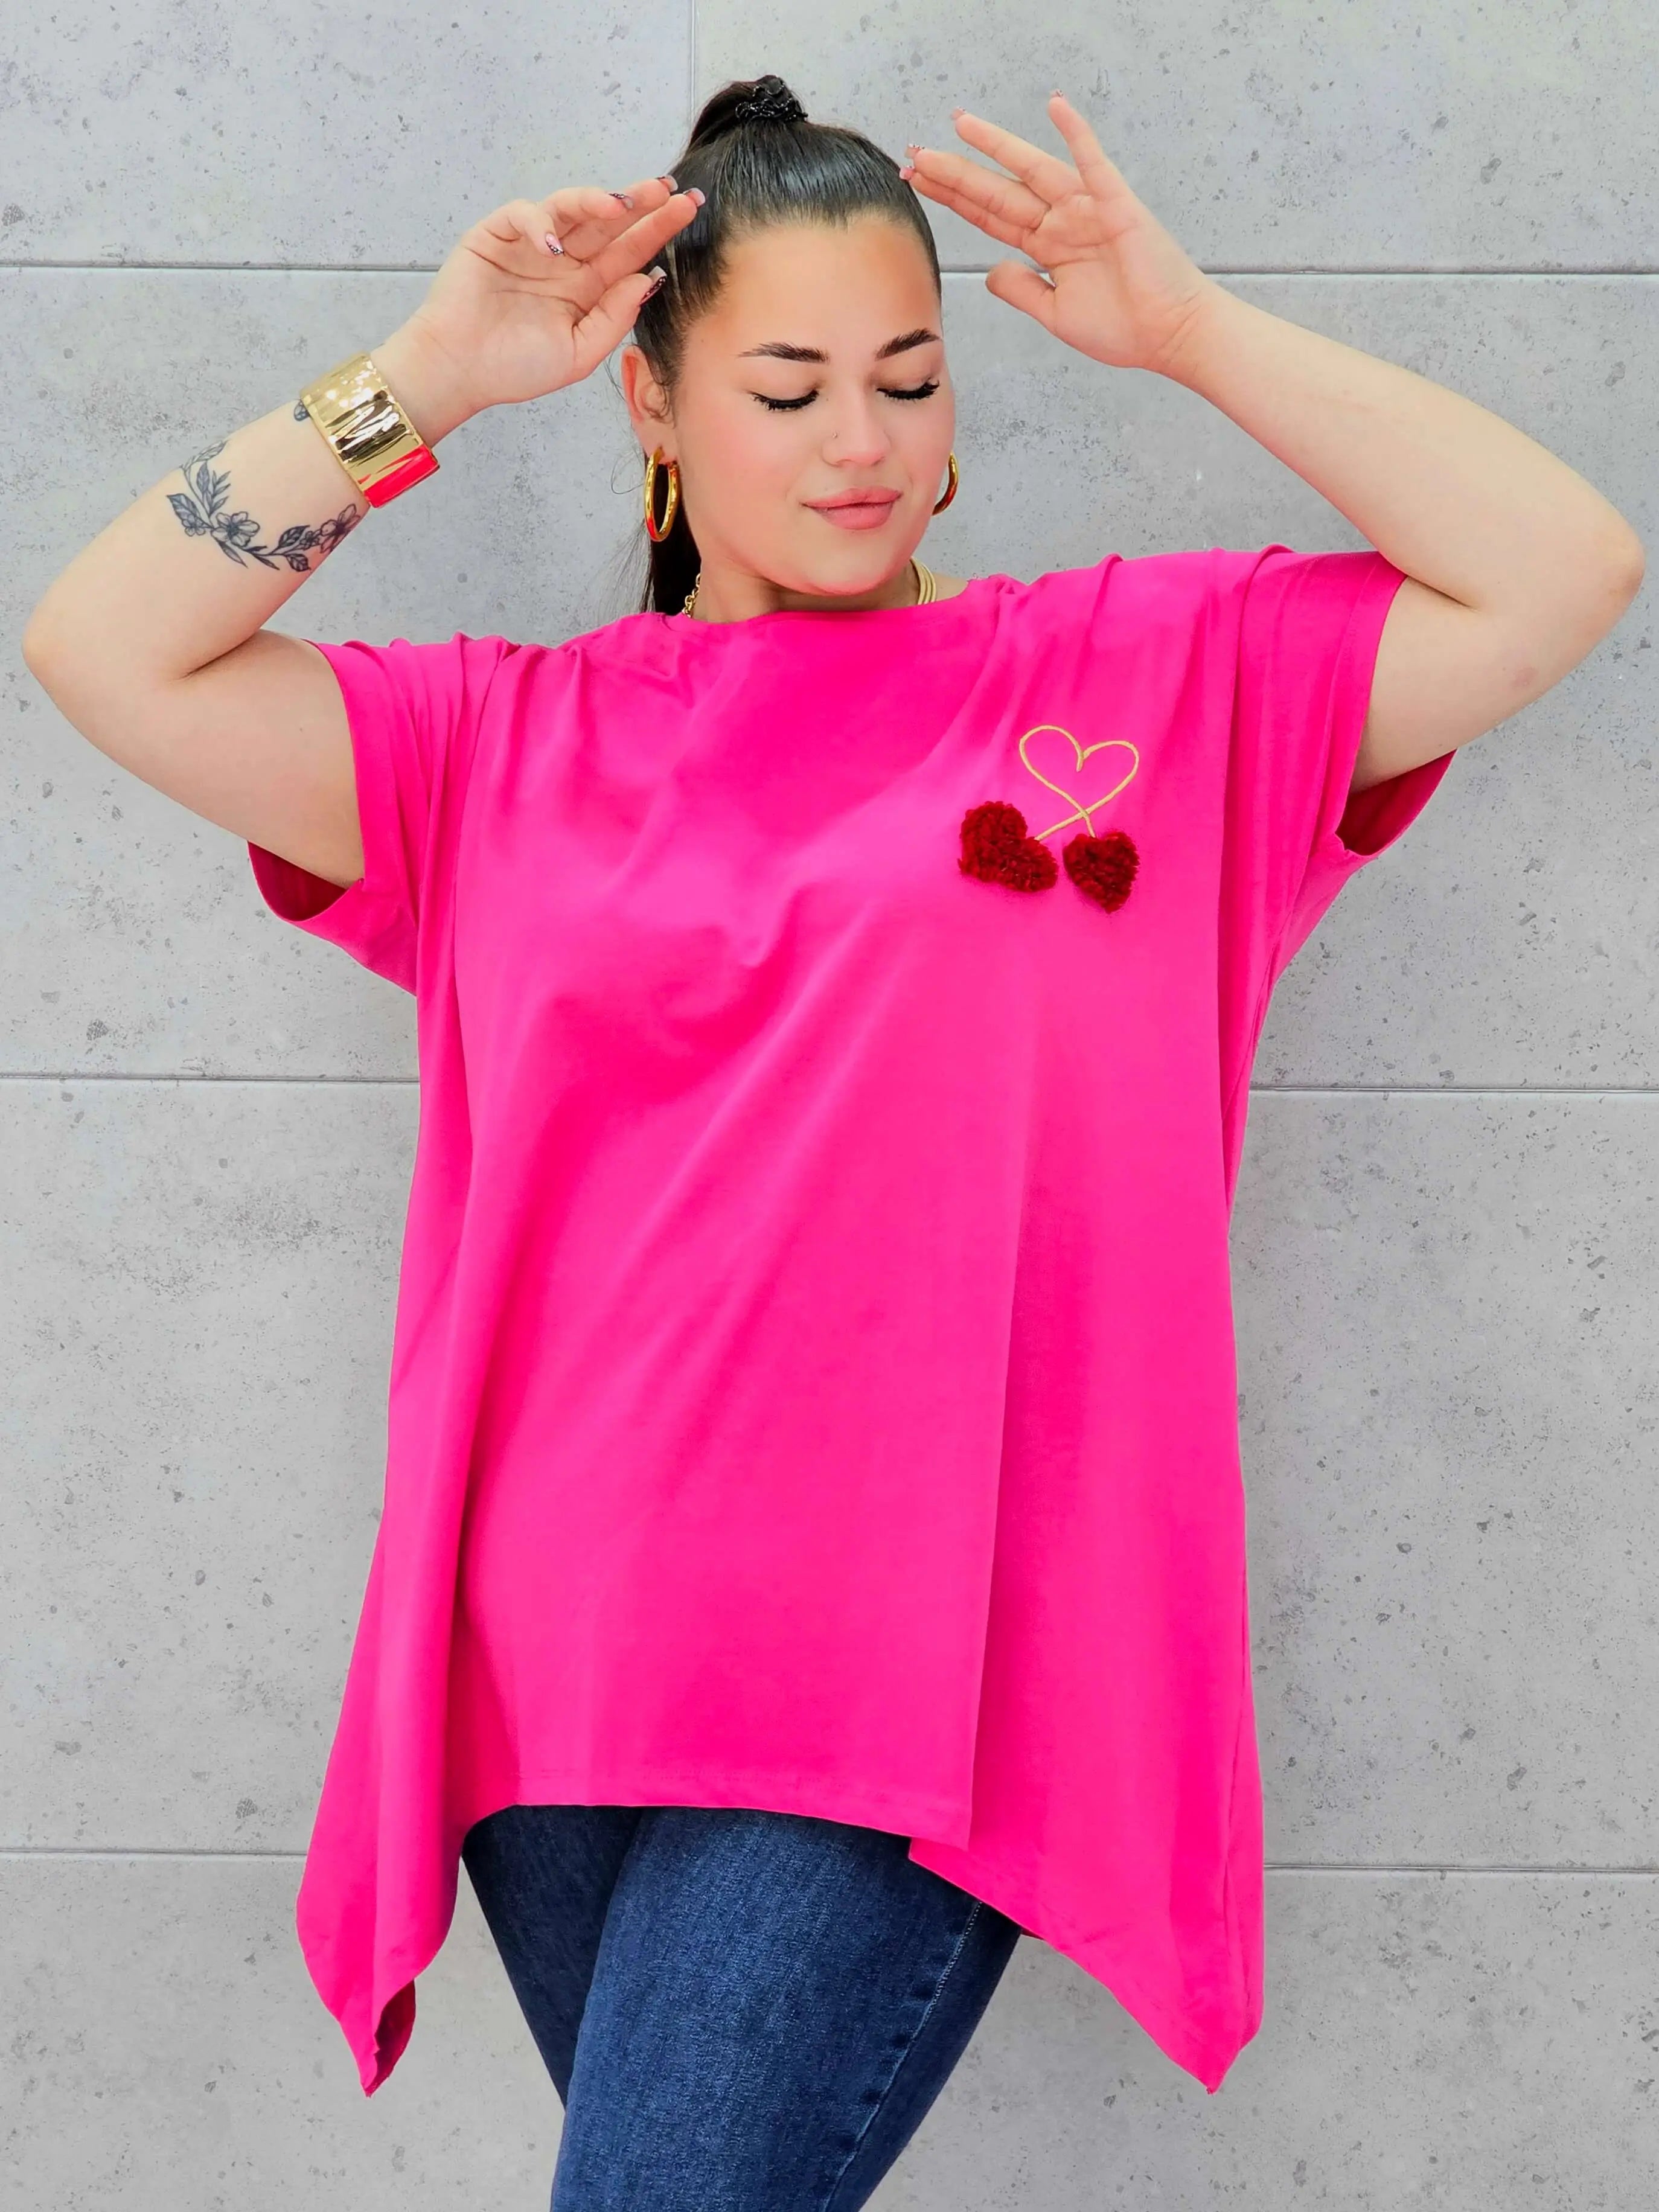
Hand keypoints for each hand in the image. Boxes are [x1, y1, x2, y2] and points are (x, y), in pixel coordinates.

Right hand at [387, 176, 702, 425]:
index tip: (687, 210)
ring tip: (620, 204)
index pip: (630, 252)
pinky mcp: (497, 235)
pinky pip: (524, 216)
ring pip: (571, 209)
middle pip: (609, 224)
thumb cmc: (515, 368)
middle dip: (640, 203)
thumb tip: (649, 279)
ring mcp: (532, 245)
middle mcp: (565, 261)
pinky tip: (552, 245)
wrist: (459, 371)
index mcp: (588, 289)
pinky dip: (539, 224)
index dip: (658, 230)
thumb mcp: (579, 354)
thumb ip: (614, 318)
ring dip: (596, 201)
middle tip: (669, 188)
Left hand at [903, 92, 1221, 379]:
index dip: (953, 199)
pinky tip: (1055, 106)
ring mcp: (1086, 209)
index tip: (919, 182)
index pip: (989, 216)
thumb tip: (990, 273)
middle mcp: (1061, 221)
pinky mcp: (1115, 204)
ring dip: (996, 146)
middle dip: (956, 173)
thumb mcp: (1055, 314)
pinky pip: (1092, 161)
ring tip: (960, 124)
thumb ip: (1021, 290)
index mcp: (1046, 247)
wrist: (1169, 335)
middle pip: (998, 191)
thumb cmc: (1124, 328)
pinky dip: (1075, 133)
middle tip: (916, 154)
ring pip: (1031, 171)